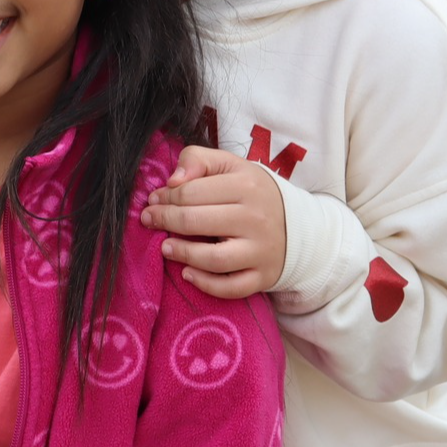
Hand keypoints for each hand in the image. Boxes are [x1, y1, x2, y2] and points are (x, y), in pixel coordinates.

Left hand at [140, 146, 286, 298]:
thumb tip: (172, 181)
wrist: (298, 225)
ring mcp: (261, 250)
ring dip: (182, 253)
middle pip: (197, 222)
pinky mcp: (263, 276)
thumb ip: (199, 159)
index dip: (166, 196)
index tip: (154, 199)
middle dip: (165, 220)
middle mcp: (256, 219)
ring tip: (165, 247)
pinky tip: (187, 274)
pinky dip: (206, 284)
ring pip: (213, 258)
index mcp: (247, 186)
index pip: (192, 192)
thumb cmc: (253, 193)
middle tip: (149, 220)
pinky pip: (231, 287)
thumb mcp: (231, 165)